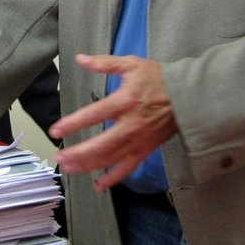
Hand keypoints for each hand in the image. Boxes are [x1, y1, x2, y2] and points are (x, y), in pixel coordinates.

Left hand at [48, 54, 176, 191]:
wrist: (189, 96)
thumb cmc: (159, 79)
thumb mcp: (132, 64)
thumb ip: (104, 63)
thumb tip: (81, 59)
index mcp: (124, 101)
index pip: (94, 114)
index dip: (73, 124)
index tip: (56, 131)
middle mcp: (130, 125)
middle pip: (100, 144)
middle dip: (78, 153)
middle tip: (60, 156)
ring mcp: (138, 140)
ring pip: (111, 159)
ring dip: (88, 166)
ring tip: (70, 168)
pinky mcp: (146, 150)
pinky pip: (128, 168)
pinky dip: (113, 178)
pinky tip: (98, 185)